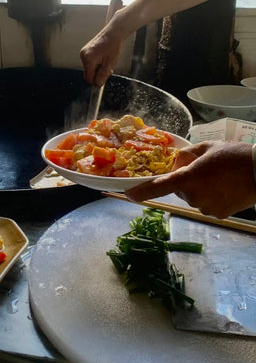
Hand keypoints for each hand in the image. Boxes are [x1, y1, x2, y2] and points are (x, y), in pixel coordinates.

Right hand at [80, 8, 129, 85]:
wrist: (113, 33)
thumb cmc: (113, 45)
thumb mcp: (110, 63)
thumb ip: (103, 75)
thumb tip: (98, 84)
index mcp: (88, 59)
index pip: (89, 78)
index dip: (96, 81)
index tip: (103, 80)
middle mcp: (83, 56)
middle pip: (88, 74)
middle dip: (97, 75)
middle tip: (107, 70)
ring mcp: (83, 53)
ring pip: (89, 69)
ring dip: (97, 69)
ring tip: (106, 63)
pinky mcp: (85, 52)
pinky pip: (89, 63)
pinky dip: (95, 64)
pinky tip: (102, 59)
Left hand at [125, 141, 255, 218]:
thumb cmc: (234, 155)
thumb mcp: (206, 147)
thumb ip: (186, 155)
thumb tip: (175, 164)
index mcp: (189, 178)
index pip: (159, 187)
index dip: (141, 192)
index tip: (127, 194)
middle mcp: (194, 196)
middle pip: (179, 189)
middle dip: (185, 180)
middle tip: (204, 169)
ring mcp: (205, 208)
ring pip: (192, 197)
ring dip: (198, 189)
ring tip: (218, 177)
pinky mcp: (216, 215)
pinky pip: (205, 205)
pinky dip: (210, 197)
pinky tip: (224, 187)